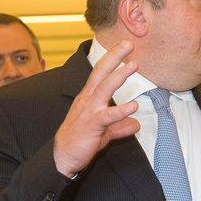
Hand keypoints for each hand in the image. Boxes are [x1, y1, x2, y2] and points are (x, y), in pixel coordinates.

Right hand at [52, 41, 140, 177]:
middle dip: (114, 57)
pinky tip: (133, 106)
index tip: (124, 47)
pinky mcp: (92, 125)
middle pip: (101, 72)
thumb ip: (120, 125)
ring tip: (133, 65)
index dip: (112, 58)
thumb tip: (136, 124)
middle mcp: (88, 99)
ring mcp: (89, 111)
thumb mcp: (104, 131)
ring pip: (104, 88)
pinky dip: (121, 110)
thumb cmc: (81, 141)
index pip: (100, 72)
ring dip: (119, 75)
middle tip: (129, 43)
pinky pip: (108, 116)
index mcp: (89, 97)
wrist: (63, 157)